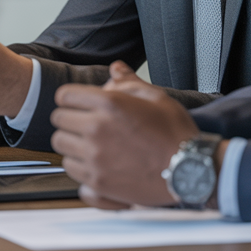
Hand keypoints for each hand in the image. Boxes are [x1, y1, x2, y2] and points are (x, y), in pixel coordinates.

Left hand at [51, 62, 200, 208]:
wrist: (191, 171)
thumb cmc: (177, 134)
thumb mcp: (157, 98)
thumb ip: (130, 82)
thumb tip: (116, 69)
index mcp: (109, 104)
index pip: (64, 96)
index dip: (71, 98)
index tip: (79, 104)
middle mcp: (97, 129)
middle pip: (58, 121)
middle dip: (71, 119)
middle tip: (87, 123)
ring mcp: (95, 158)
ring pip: (61, 146)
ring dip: (73, 143)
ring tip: (92, 144)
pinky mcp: (98, 182)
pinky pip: (71, 171)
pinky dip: (79, 166)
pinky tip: (96, 163)